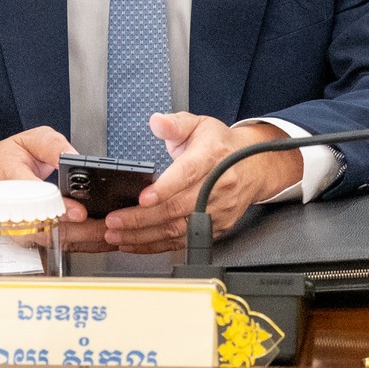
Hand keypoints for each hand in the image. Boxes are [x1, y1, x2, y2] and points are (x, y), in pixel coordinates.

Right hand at [0, 126, 110, 252]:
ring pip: (52, 241)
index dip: (58, 208)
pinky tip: (100, 241)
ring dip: (83, 241)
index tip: (80, 212)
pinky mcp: (27, 237)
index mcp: (9, 180)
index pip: (33, 199)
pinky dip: (79, 245)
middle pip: (46, 228)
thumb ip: (53, 146)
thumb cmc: (8, 159)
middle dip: (80, 230)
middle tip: (108, 226)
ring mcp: (18, 228)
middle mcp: (11, 210)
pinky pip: (55, 245)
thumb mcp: (30, 139)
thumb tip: (74, 157)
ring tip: (112, 234)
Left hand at [100, 114, 303, 253]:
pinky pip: (183, 241)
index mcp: (212, 156)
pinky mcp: (216, 228)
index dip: (165, 188)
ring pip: (178, 229)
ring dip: (144, 236)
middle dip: (142, 218)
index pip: (188, 173)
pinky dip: (156, 246)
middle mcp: (218, 185)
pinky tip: (135, 243)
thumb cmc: (220, 146)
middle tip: (114, 221)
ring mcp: (219, 210)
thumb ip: (175, 124)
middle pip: (178, 207)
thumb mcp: (199, 125)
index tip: (143, 197)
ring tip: (116, 235)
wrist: (254, 166)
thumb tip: (157, 121)